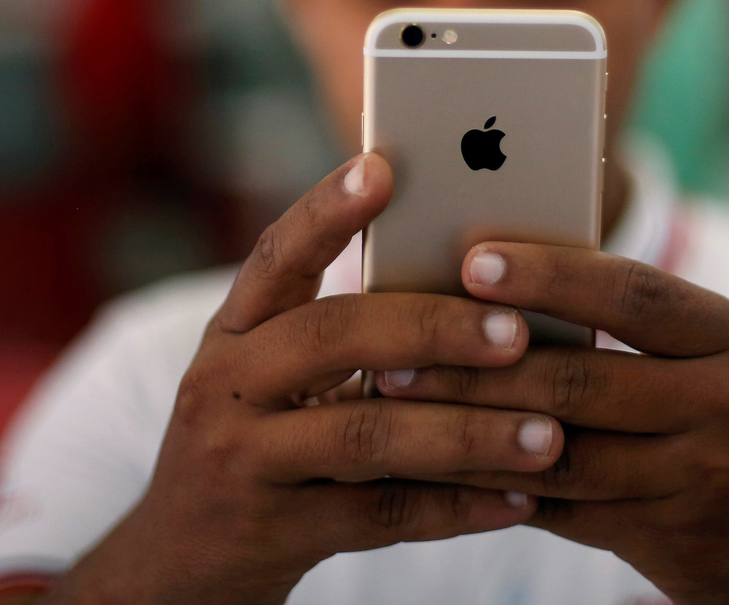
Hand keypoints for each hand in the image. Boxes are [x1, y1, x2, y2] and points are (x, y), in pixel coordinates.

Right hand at [40, 157, 563, 604]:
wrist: (180, 560)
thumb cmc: (260, 442)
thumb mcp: (277, 378)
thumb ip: (348, 335)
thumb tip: (484, 294)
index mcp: (237, 330)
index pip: (278, 255)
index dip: (327, 210)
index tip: (385, 168)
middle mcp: (227, 384)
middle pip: (330, 336)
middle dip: (431, 328)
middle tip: (517, 333)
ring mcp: (240, 459)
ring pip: (364, 436)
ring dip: (466, 434)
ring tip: (547, 436)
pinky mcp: (269, 531)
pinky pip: (379, 517)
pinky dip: (457, 507)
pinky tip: (521, 501)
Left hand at [375, 243, 728, 604]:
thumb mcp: (710, 367)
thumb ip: (628, 335)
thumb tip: (492, 295)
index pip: (630, 291)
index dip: (548, 275)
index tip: (470, 260)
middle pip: (582, 375)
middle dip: (475, 364)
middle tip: (391, 350)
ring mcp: (706, 473)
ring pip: (561, 449)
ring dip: (467, 429)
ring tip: (396, 407)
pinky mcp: (676, 537)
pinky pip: (565, 510)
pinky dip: (497, 489)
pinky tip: (441, 470)